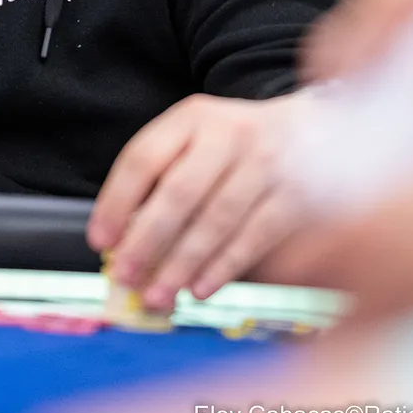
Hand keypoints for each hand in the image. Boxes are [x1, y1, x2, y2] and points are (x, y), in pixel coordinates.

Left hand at [87, 93, 307, 307]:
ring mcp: (266, 166)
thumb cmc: (233, 145)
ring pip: (216, 221)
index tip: (100, 240)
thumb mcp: (194, 137)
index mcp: (193, 117)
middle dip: (147, 241)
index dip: (117, 202)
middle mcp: (230, 135)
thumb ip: (158, 175)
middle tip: (124, 276)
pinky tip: (199, 289)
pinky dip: (223, 268)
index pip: (144, 158)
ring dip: (182, 265)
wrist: (312, 132)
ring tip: (156, 295)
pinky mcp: (294, 198)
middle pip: (180, 193)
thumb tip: (121, 237)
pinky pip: (253, 239)